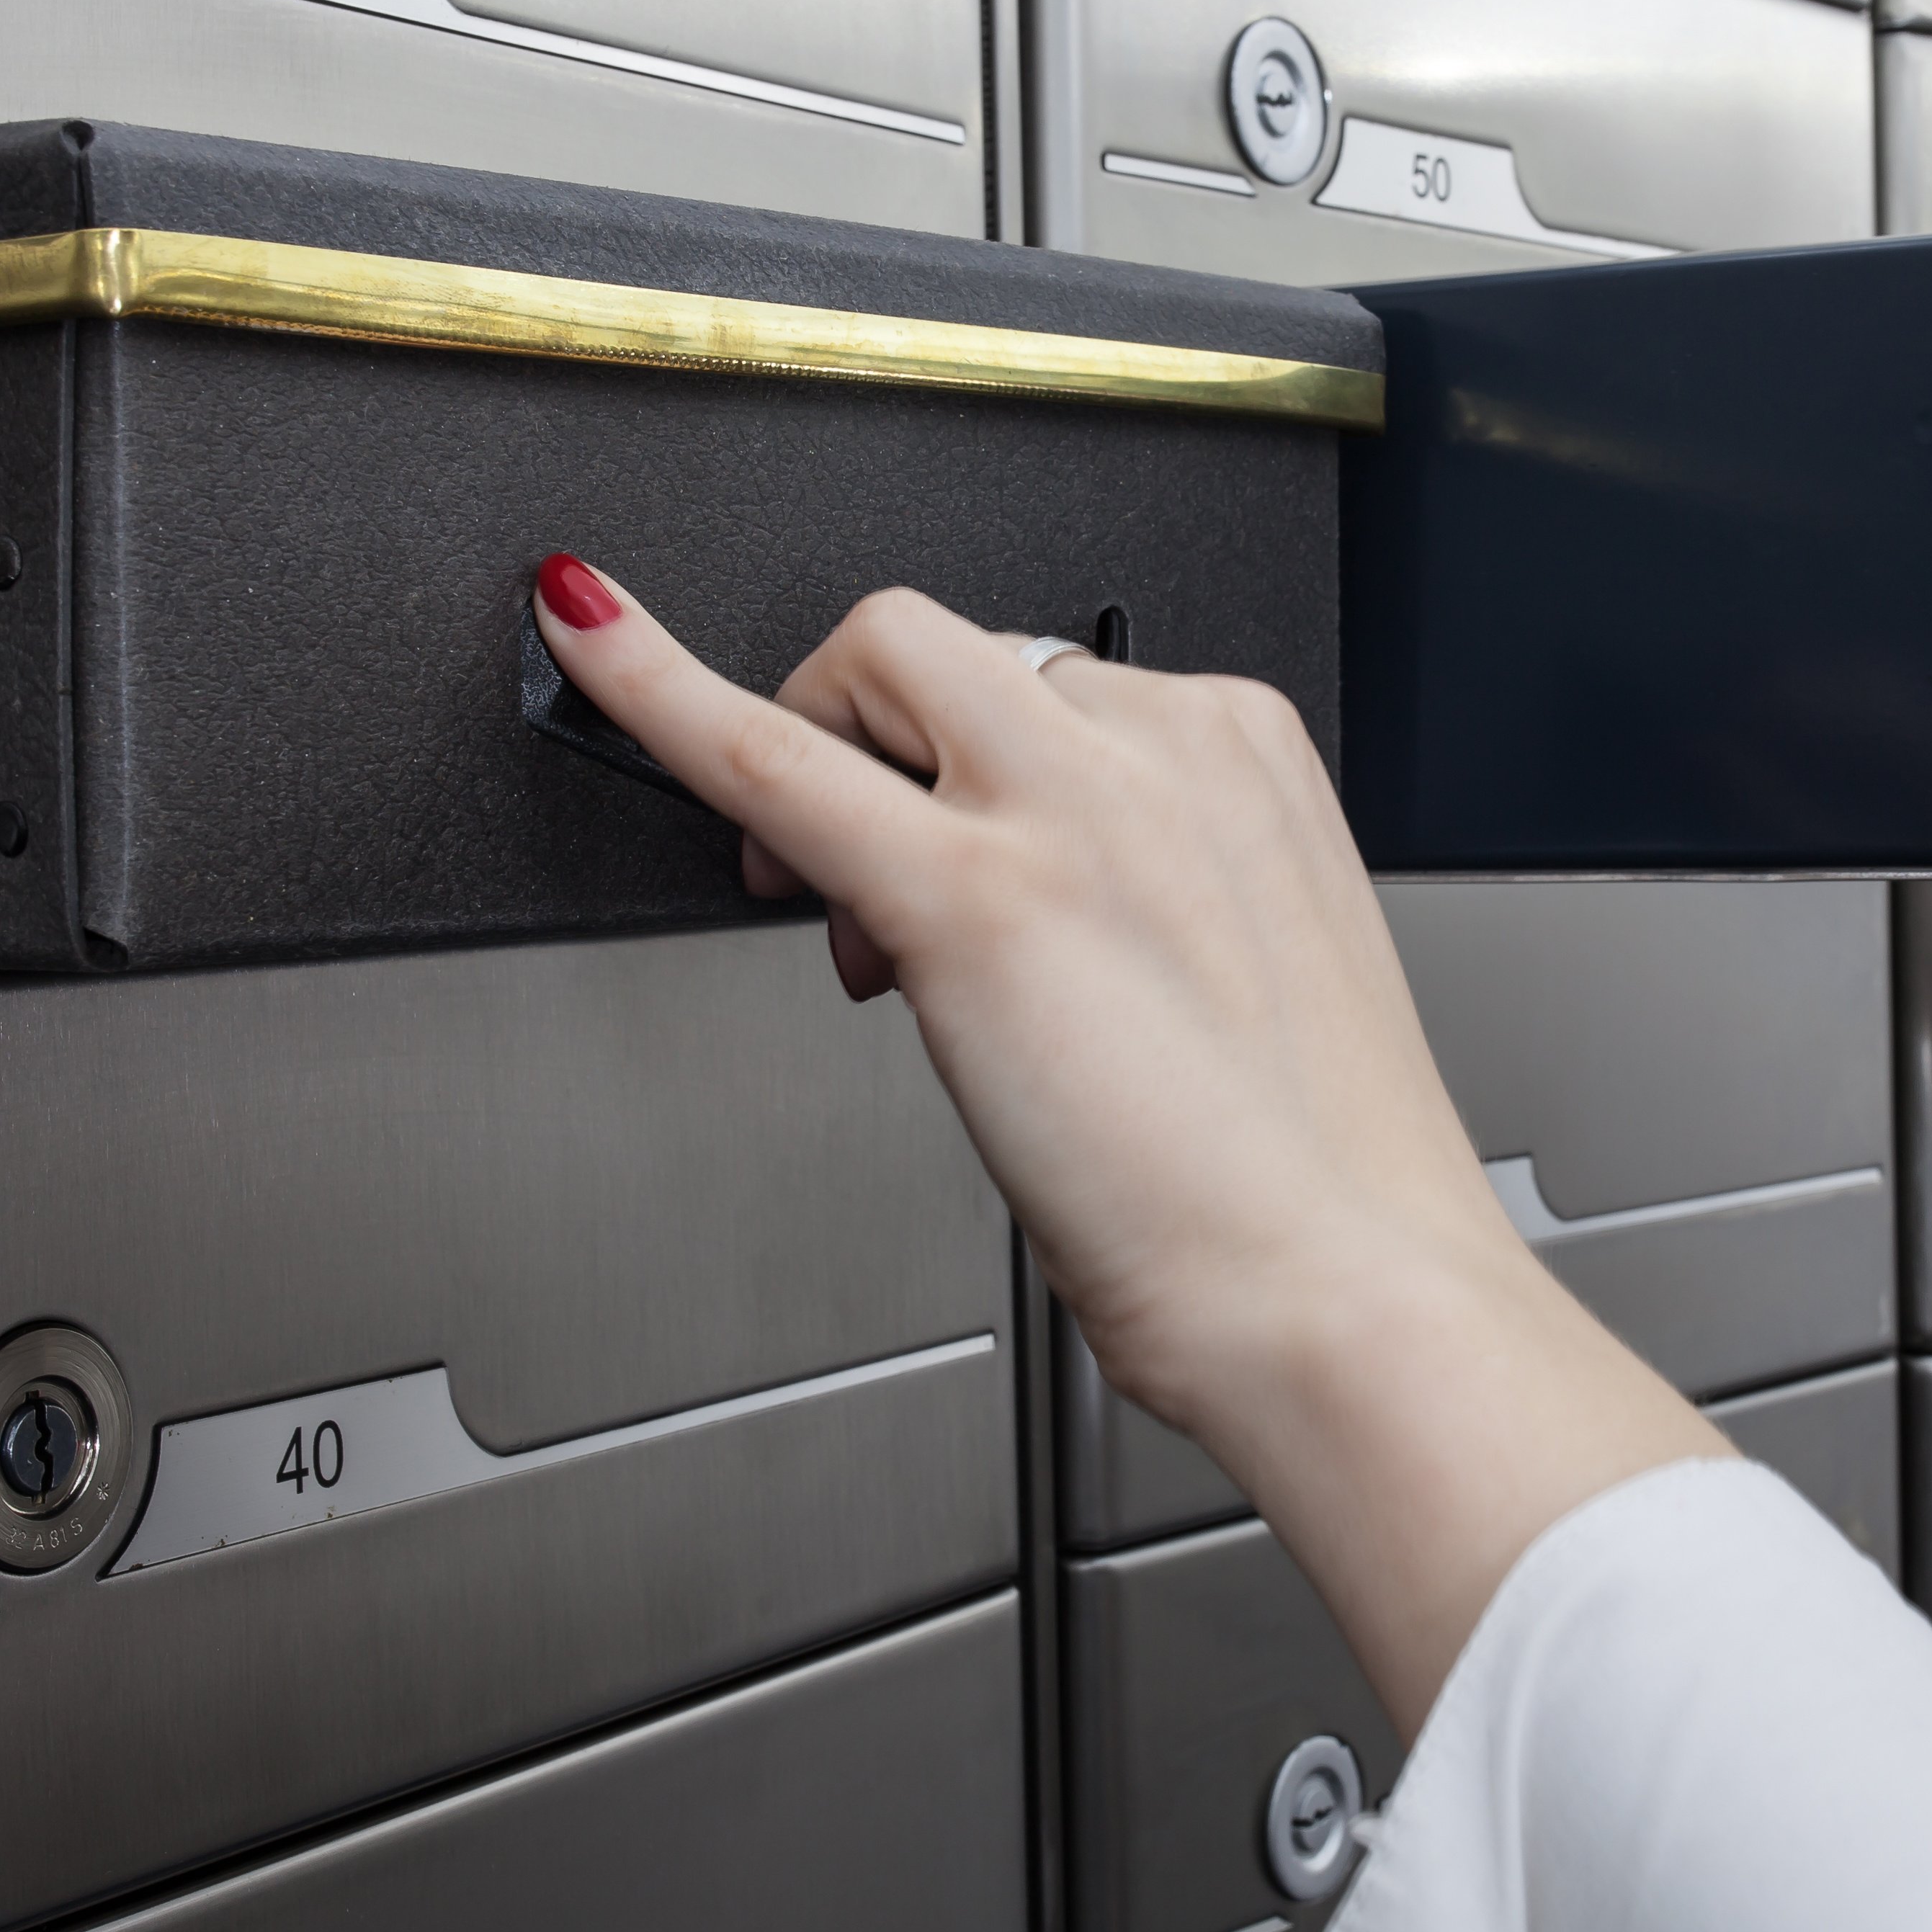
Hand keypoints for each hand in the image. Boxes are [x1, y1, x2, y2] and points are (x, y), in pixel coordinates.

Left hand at [528, 556, 1722, 1727]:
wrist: (1346, 1298)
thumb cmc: (1310, 1189)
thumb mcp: (1247, 979)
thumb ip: (1146, 896)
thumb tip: (1026, 903)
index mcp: (1246, 760)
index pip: (1057, 682)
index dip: (967, 761)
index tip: (934, 809)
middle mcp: (1166, 749)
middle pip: (956, 648)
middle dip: (880, 732)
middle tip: (848, 877)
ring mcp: (1065, 809)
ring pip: (878, 664)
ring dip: (826, 751)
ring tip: (840, 922)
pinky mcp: (968, 895)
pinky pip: (766, 750)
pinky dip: (651, 681)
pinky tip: (585, 633)